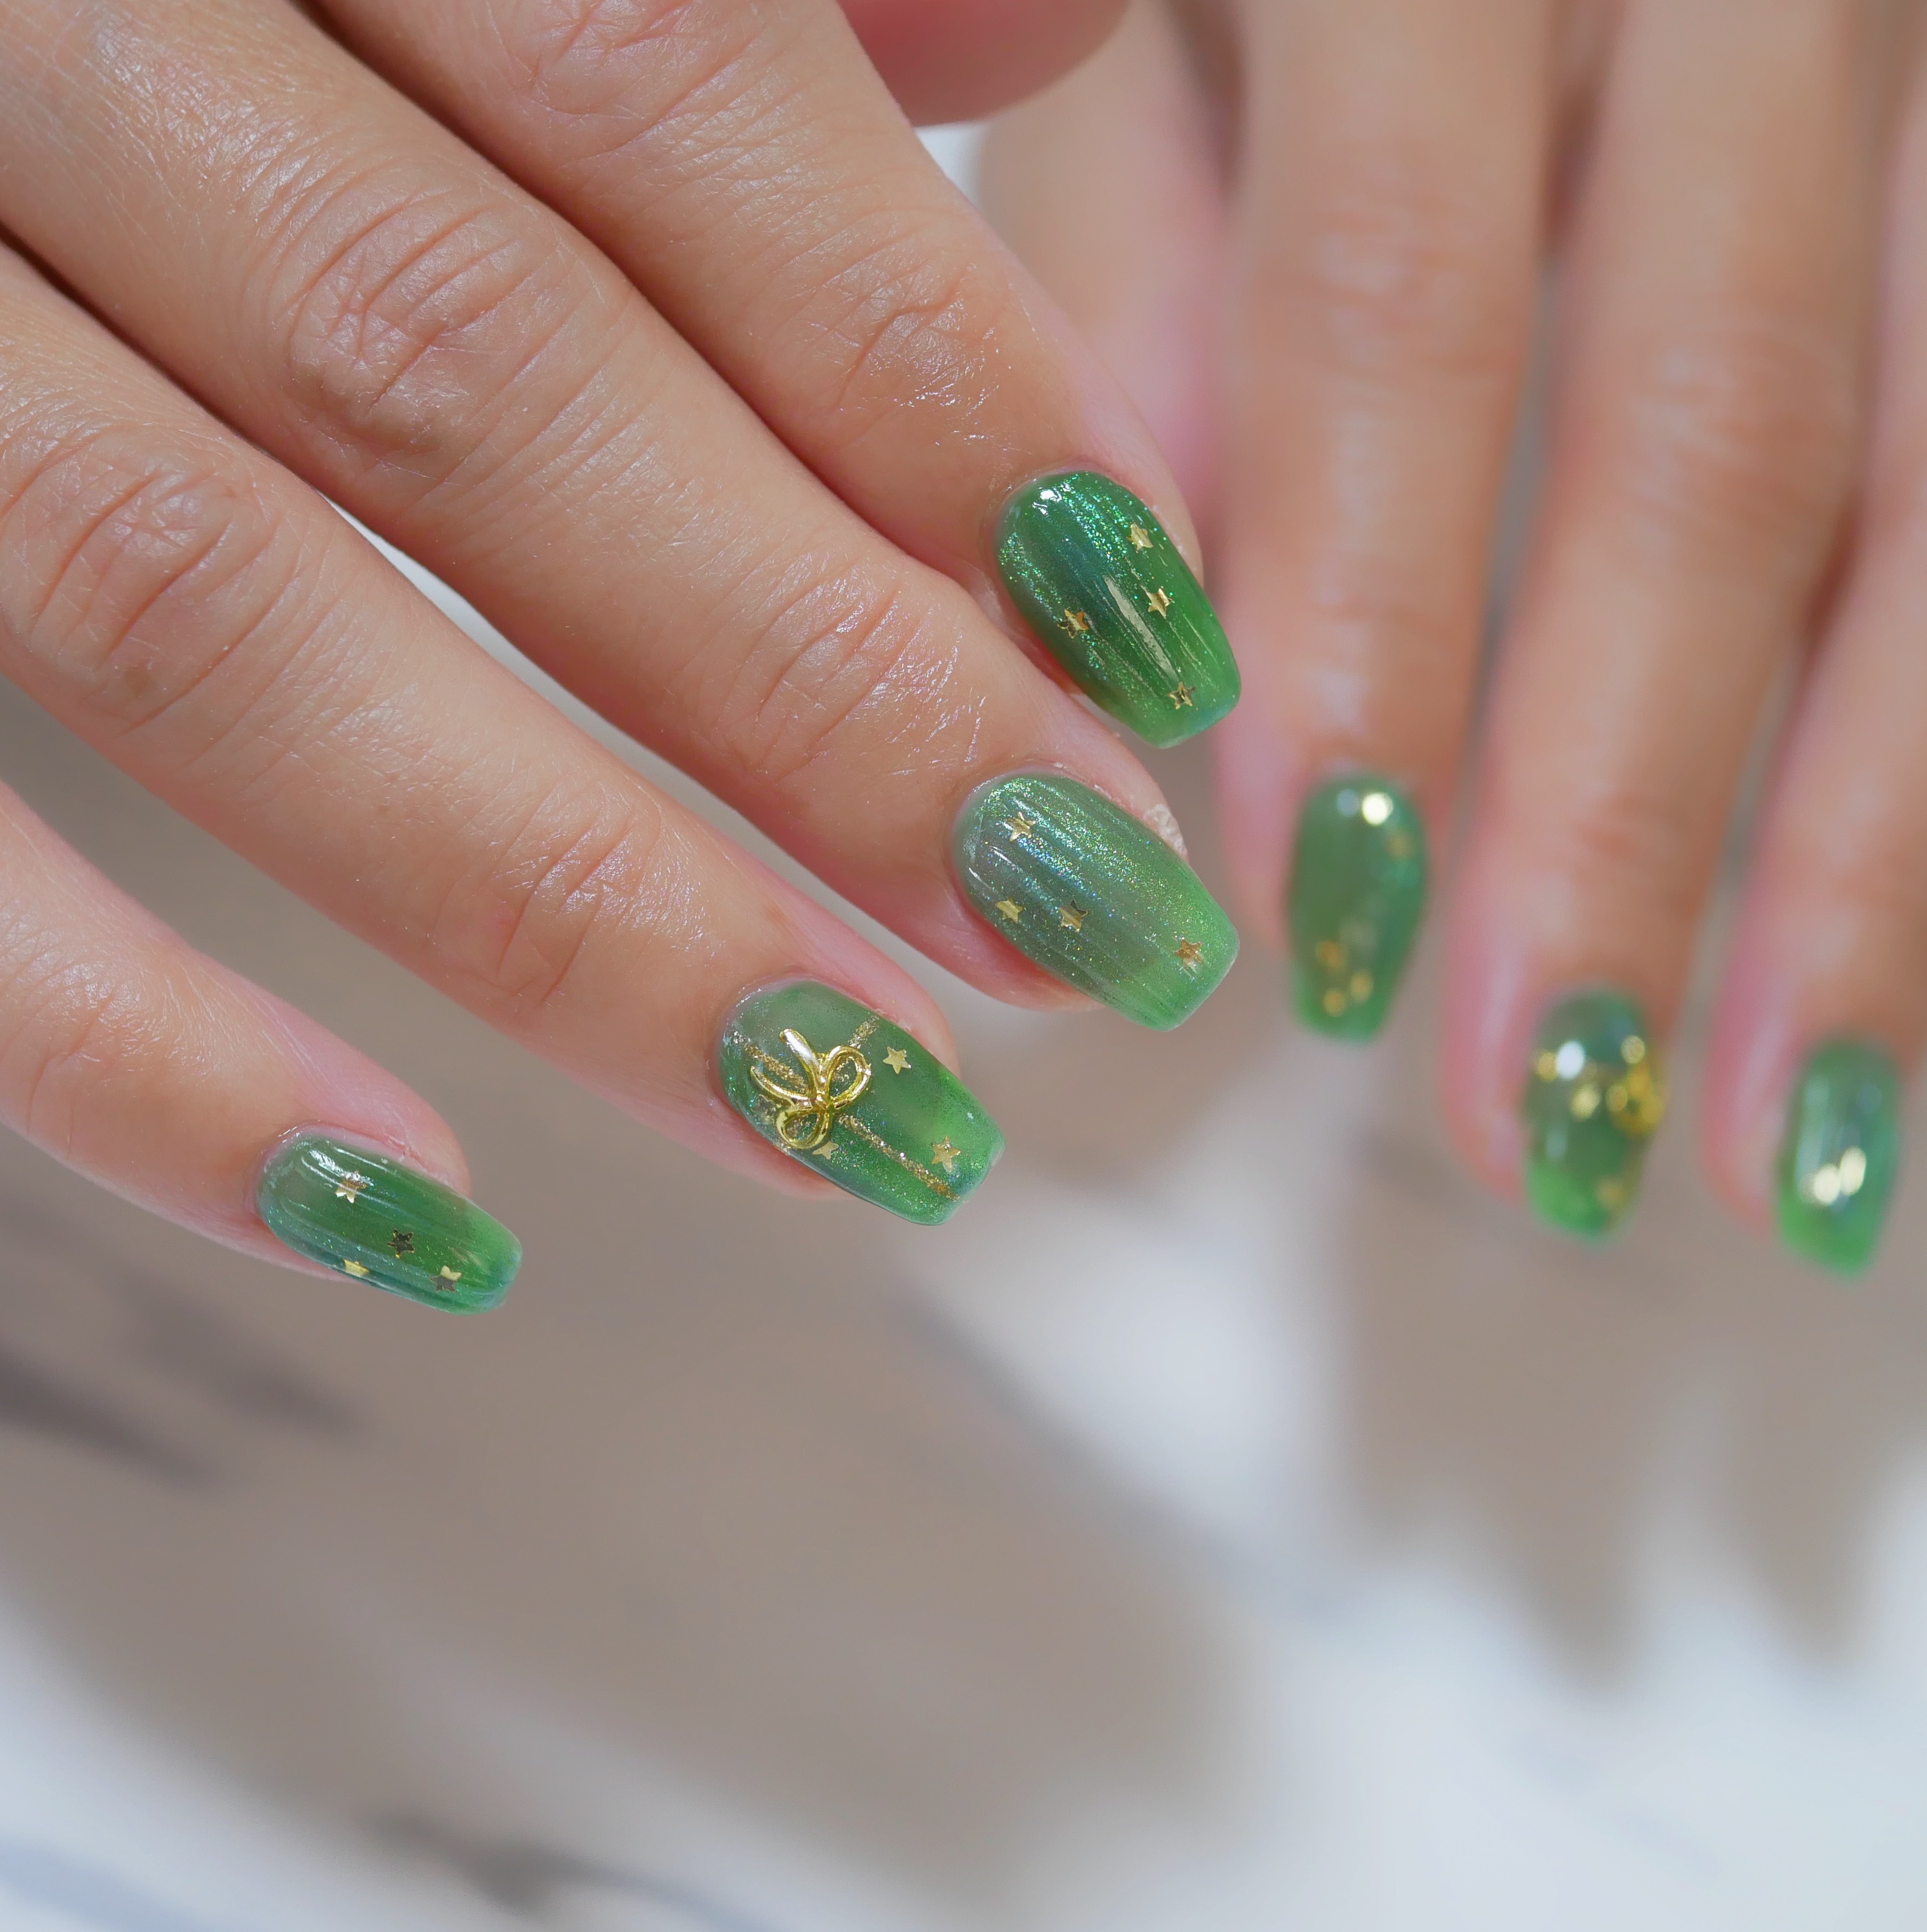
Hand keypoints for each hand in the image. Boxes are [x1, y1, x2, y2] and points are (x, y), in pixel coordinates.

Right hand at [0, 0, 1244, 1301]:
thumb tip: (1029, 36)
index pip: (679, 92)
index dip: (944, 385)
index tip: (1145, 644)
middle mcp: (26, 19)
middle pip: (484, 390)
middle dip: (822, 693)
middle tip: (1078, 921)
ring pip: (214, 617)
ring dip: (577, 907)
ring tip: (852, 1104)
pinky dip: (126, 1050)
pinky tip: (405, 1210)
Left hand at [989, 0, 1926, 1268]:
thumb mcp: (1160, 41)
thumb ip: (1136, 274)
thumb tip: (1123, 630)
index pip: (1399, 296)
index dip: (1368, 626)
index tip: (1312, 921)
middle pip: (1717, 425)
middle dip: (1629, 807)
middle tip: (1543, 1111)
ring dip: (1874, 847)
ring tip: (1780, 1132)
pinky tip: (1892, 990)